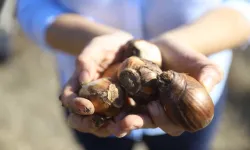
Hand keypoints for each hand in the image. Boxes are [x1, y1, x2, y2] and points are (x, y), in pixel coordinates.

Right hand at [59, 31, 132, 136]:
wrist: (126, 47)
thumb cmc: (107, 45)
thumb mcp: (96, 47)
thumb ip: (86, 60)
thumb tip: (83, 80)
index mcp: (78, 85)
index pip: (69, 99)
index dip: (74, 105)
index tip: (86, 106)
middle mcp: (90, 98)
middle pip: (81, 118)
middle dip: (88, 124)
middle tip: (100, 123)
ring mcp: (106, 104)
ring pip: (101, 123)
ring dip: (108, 128)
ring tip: (119, 128)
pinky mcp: (122, 106)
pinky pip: (120, 118)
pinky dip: (124, 123)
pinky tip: (132, 122)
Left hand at [106, 37, 223, 136]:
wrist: (164, 48)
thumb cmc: (185, 56)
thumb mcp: (200, 62)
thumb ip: (209, 73)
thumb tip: (207, 84)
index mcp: (180, 111)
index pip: (175, 123)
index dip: (165, 120)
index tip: (154, 107)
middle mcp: (162, 112)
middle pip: (151, 123)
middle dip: (139, 124)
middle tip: (126, 122)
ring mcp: (146, 106)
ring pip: (135, 117)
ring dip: (124, 122)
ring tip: (113, 123)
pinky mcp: (132, 98)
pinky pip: (123, 106)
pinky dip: (115, 109)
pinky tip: (105, 111)